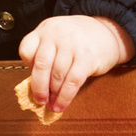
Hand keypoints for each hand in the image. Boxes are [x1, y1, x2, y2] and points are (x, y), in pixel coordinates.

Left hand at [18, 16, 134, 113]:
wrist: (108, 32)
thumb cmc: (78, 40)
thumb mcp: (57, 36)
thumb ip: (45, 53)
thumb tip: (36, 85)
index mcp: (45, 29)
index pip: (26, 49)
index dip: (27, 66)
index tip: (31, 78)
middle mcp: (56, 34)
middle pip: (41, 66)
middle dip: (39, 87)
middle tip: (39, 100)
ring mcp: (72, 45)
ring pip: (57, 76)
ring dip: (53, 95)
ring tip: (52, 105)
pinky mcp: (86, 57)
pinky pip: (72, 82)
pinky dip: (65, 97)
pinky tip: (62, 105)